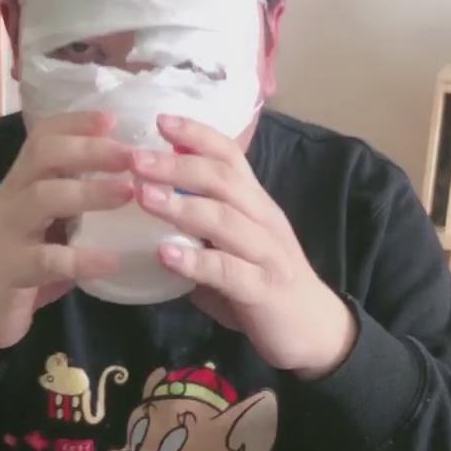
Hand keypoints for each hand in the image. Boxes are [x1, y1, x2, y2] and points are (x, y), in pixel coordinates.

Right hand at [0, 112, 131, 365]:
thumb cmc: (19, 262)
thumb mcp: (44, 223)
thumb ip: (73, 200)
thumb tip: (130, 180)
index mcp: (20, 183)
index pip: (42, 136)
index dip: (76, 122)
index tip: (114, 119)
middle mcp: (10, 199)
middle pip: (43, 156)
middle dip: (90, 149)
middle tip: (131, 155)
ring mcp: (6, 233)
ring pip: (42, 198)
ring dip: (89, 192)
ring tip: (128, 193)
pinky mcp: (9, 270)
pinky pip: (46, 260)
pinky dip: (82, 258)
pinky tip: (112, 260)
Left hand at [132, 115, 357, 378]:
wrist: (315, 330)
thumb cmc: (263, 284)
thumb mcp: (231, 246)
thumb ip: (197, 227)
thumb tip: (149, 204)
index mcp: (254, 203)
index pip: (230, 155)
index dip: (197, 135)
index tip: (160, 120)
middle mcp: (263, 219)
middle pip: (222, 180)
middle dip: (177, 165)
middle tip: (135, 158)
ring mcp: (267, 254)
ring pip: (224, 219)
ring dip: (181, 205)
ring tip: (144, 196)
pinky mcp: (265, 289)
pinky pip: (228, 271)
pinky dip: (196, 261)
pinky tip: (166, 254)